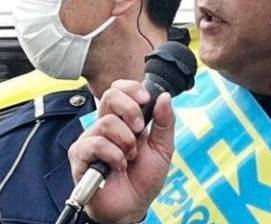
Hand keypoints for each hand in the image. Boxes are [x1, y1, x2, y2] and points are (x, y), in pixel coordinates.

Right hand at [68, 80, 174, 223]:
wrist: (133, 206)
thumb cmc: (145, 177)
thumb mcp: (163, 148)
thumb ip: (165, 122)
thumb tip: (164, 96)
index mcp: (124, 120)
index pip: (119, 89)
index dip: (131, 89)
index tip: (145, 100)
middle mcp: (104, 126)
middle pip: (110, 96)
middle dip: (131, 111)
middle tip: (140, 130)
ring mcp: (90, 140)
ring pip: (106, 122)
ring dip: (126, 142)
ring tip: (130, 157)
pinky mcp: (80, 157)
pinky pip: (95, 144)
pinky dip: (114, 156)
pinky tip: (118, 167)